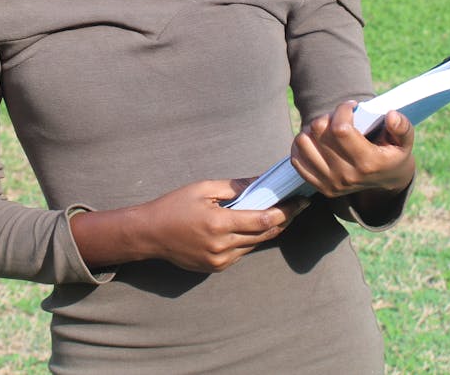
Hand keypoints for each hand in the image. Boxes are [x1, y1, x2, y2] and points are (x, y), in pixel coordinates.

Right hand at [72, 180, 308, 272]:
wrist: (149, 234)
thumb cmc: (174, 206)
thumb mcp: (203, 189)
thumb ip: (234, 187)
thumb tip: (260, 181)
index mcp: (219, 224)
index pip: (263, 220)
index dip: (285, 211)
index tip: (299, 201)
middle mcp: (222, 247)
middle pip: (264, 235)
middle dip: (283, 220)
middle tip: (297, 206)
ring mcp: (219, 261)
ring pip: (254, 245)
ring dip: (267, 230)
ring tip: (279, 213)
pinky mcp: (215, 268)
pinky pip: (241, 253)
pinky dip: (249, 240)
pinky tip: (251, 226)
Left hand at [290, 102, 415, 198]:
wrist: (387, 181)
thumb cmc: (393, 154)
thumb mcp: (404, 142)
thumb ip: (402, 127)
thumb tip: (391, 115)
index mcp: (367, 163)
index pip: (340, 129)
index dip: (342, 111)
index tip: (351, 106)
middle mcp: (346, 175)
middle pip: (319, 132)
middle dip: (327, 116)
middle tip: (338, 117)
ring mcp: (331, 183)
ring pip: (303, 143)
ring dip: (312, 129)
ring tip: (327, 128)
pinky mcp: (320, 186)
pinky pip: (296, 160)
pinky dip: (302, 145)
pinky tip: (317, 141)